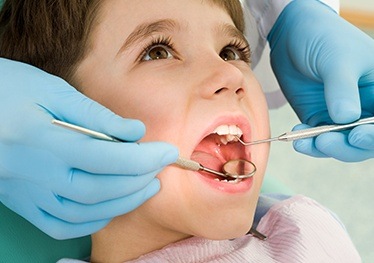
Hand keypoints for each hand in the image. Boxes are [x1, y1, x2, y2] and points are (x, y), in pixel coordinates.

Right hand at [0, 59, 177, 238]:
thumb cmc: (8, 90)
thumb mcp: (51, 90)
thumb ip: (95, 115)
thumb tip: (135, 132)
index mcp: (41, 139)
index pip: (106, 158)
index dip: (143, 158)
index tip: (167, 151)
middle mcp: (33, 173)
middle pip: (99, 188)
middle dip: (139, 180)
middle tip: (161, 166)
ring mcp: (26, 193)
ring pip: (84, 211)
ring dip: (123, 202)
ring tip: (147, 186)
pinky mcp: (22, 202)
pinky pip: (61, 224)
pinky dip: (93, 220)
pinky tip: (112, 206)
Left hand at [268, 0, 373, 161]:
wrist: (292, 36)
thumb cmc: (323, 38)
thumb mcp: (337, 60)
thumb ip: (342, 89)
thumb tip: (347, 118)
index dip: (373, 134)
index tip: (357, 134)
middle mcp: (364, 106)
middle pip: (365, 140)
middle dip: (348, 146)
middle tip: (326, 141)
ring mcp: (341, 115)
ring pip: (342, 144)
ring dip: (326, 147)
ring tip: (306, 141)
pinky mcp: (319, 118)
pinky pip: (318, 139)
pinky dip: (309, 142)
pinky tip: (298, 137)